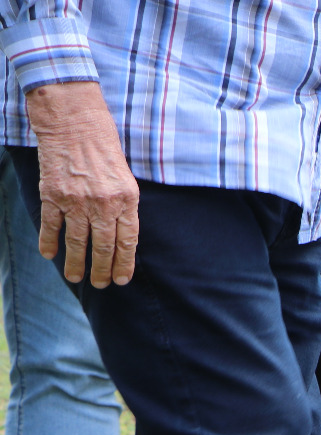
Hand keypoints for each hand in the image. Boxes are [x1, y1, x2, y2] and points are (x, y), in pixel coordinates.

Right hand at [25, 81, 138, 287]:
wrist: (74, 121)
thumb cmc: (104, 146)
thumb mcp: (126, 176)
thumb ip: (124, 205)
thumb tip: (121, 235)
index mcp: (127, 199)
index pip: (128, 241)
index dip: (124, 263)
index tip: (121, 279)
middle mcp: (104, 203)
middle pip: (104, 246)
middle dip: (102, 270)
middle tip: (100, 284)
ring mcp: (77, 200)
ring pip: (78, 241)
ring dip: (77, 263)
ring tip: (76, 278)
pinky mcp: (53, 193)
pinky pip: (51, 224)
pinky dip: (49, 241)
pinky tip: (49, 255)